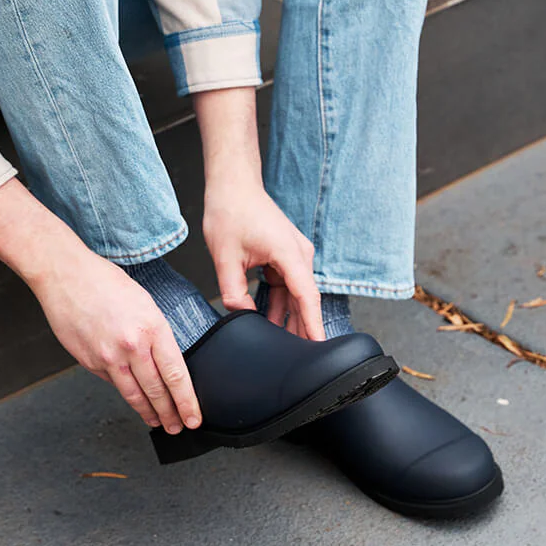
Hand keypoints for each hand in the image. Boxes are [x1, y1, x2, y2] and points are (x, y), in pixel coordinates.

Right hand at [31, 247, 201, 433]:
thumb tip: (163, 362)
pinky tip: (132, 396)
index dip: (186, 401)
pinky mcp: (89, 362)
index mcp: (151, 328)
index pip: (176, 375)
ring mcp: (108, 357)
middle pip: (156, 391)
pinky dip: (125, 391)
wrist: (66, 276)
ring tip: (158, 422)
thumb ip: (155, 334)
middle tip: (178, 426)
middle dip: (170, 413)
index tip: (193, 416)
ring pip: (133, 394)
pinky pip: (111, 382)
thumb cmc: (104, 281)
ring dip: (148, 412)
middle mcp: (131, 346)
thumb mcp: (144, 302)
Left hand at [203, 182, 325, 340]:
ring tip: (284, 346)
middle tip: (299, 360)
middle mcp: (298, 253)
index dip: (313, 324)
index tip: (320, 347)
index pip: (306, 296)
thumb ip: (233, 290)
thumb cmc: (230, 211)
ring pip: (295, 294)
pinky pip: (286, 285)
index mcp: (289, 252)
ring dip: (289, 317)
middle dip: (302, 328)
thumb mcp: (225, 256)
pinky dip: (280, 303)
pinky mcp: (285, 255)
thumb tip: (241, 315)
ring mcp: (294, 254)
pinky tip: (271, 321)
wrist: (233, 184)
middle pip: (304, 299)